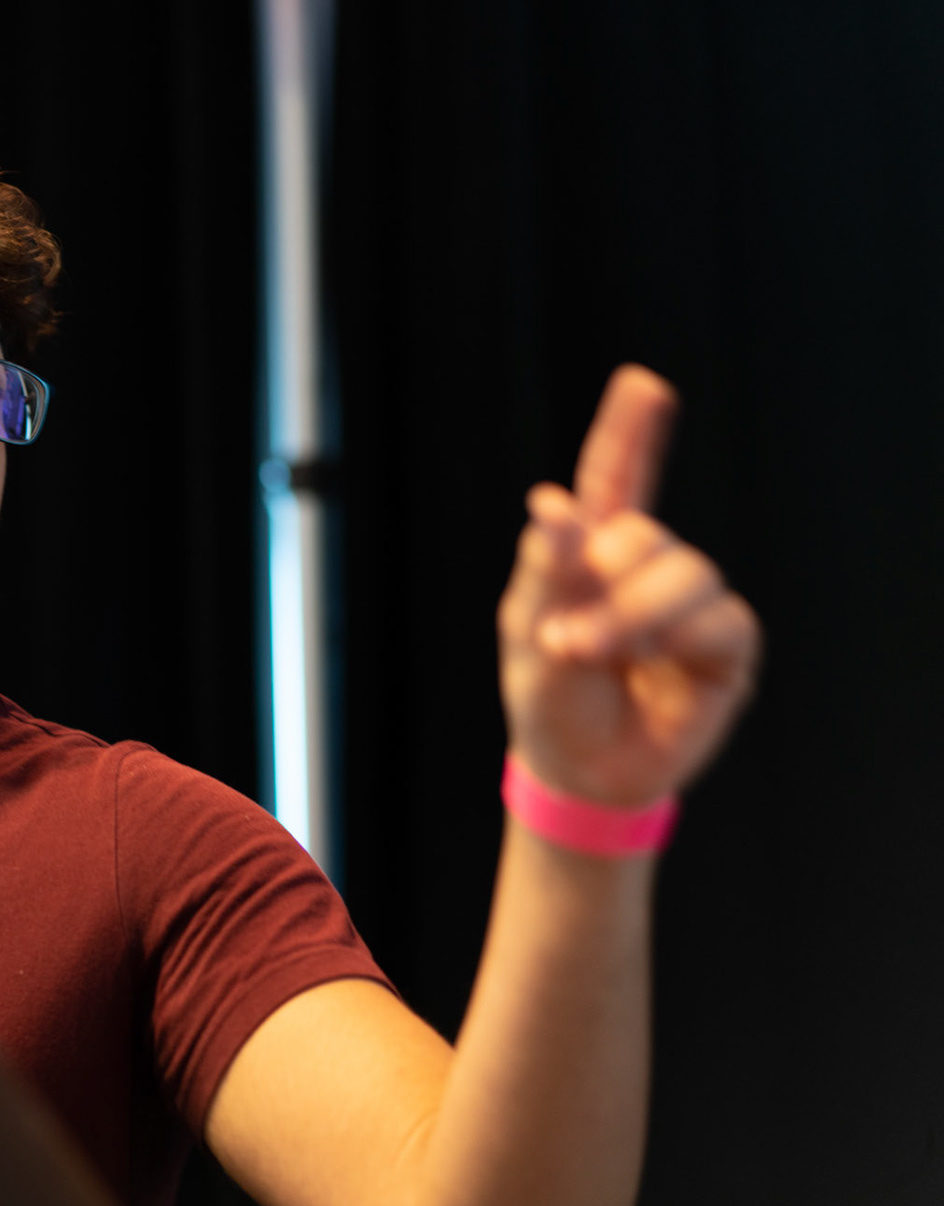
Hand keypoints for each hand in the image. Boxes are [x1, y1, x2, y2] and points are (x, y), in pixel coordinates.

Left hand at [498, 365, 760, 805]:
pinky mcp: (725, 647)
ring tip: (591, 652)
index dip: (630, 432)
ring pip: (686, 571)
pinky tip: (652, 663)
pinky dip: (679, 637)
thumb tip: (551, 500)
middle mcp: (646, 570)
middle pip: (644, 534)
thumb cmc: (549, 698)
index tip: (641, 385)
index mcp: (593, 554)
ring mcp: (690, 606)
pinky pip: (720, 618)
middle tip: (567, 637)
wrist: (581, 773)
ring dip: (633, 614)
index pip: (615, 480)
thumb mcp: (528, 632)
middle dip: (605, 578)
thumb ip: (545, 569)